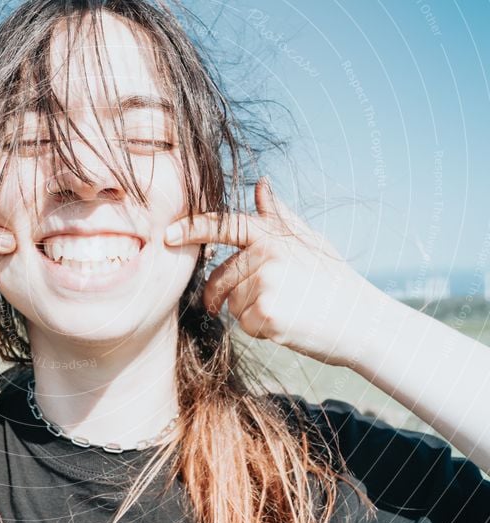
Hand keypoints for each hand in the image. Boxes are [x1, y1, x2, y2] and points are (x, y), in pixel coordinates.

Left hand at [164, 177, 382, 367]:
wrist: (362, 322)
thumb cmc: (334, 281)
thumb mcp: (309, 241)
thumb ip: (279, 216)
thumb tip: (260, 184)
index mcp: (274, 234)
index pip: (224, 225)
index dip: (192, 228)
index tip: (167, 236)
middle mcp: (267, 253)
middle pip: (221, 276)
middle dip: (224, 294)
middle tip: (256, 303)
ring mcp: (266, 283)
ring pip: (231, 303)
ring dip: (249, 312)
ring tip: (286, 309)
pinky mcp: (266, 313)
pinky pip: (243, 325)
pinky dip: (260, 330)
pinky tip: (287, 325)